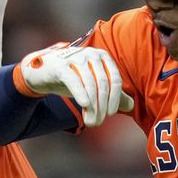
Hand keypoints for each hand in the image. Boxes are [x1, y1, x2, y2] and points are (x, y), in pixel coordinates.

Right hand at [19, 45, 134, 126]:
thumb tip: (131, 106)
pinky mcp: (61, 66)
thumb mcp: (94, 86)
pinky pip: (74, 80)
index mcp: (103, 58)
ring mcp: (76, 58)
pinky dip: (80, 93)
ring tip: (90, 121)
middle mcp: (92, 54)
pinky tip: (84, 105)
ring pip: (90, 85)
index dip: (115, 99)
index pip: (115, 80)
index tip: (110, 114)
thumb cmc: (74, 78)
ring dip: (92, 106)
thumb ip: (113, 94)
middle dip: (102, 106)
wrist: (45, 72)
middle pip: (103, 84)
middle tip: (97, 122)